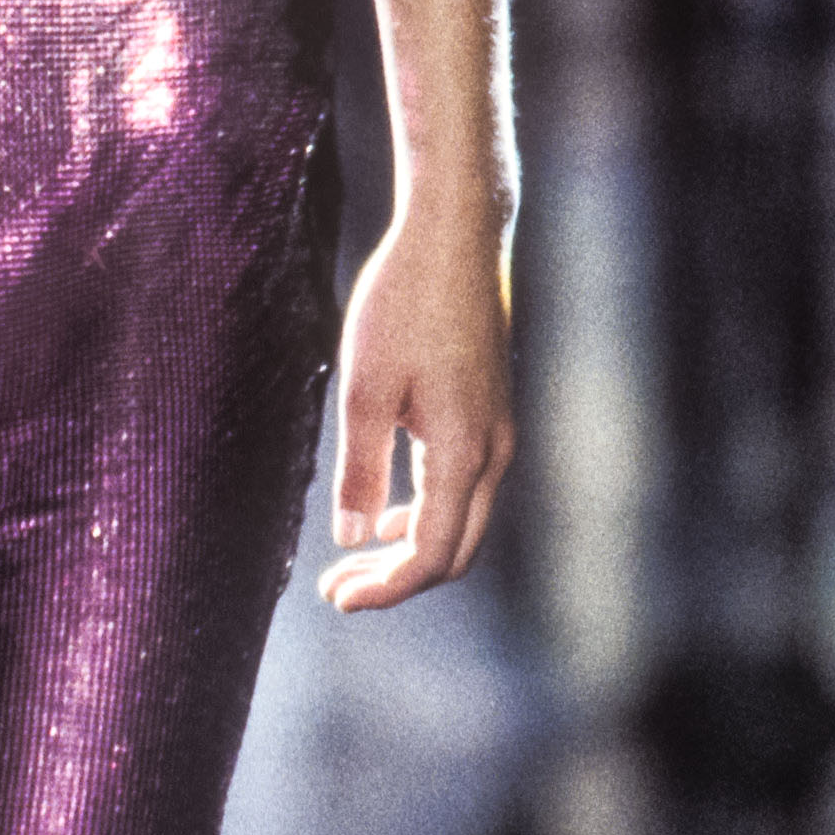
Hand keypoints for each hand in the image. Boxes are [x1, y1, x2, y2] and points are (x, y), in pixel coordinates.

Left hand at [318, 213, 512, 613]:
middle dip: (396, 580)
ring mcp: (497, 433)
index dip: (386, 589)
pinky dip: (426, 514)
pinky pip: (464, 489)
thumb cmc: (404, 302)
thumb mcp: (365, 388)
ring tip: (353, 557)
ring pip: (461, 521)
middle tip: (337, 587)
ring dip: (410, 547)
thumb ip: (360, 469)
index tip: (337, 599)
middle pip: (454, 551)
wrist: (456, 235)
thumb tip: (354, 538)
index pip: (431, 554)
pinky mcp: (489, 414)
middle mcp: (493, 451)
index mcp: (463, 451)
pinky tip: (386, 511)